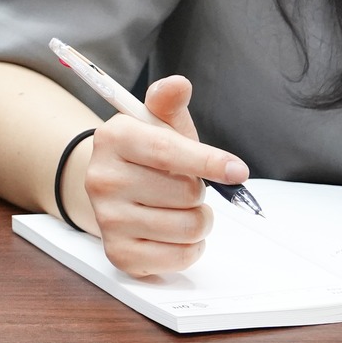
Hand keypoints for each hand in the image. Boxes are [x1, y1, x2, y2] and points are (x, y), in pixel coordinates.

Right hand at [77, 75, 249, 276]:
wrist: (112, 189)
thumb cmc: (146, 155)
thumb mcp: (157, 124)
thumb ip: (169, 103)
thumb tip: (179, 84)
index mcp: (113, 139)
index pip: (167, 151)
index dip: (208, 161)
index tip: (238, 170)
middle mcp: (102, 178)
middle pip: (186, 194)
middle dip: (198, 192)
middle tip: (181, 184)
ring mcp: (107, 218)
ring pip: (189, 228)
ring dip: (197, 220)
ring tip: (178, 208)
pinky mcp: (119, 254)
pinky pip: (180, 258)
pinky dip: (189, 248)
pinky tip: (172, 233)